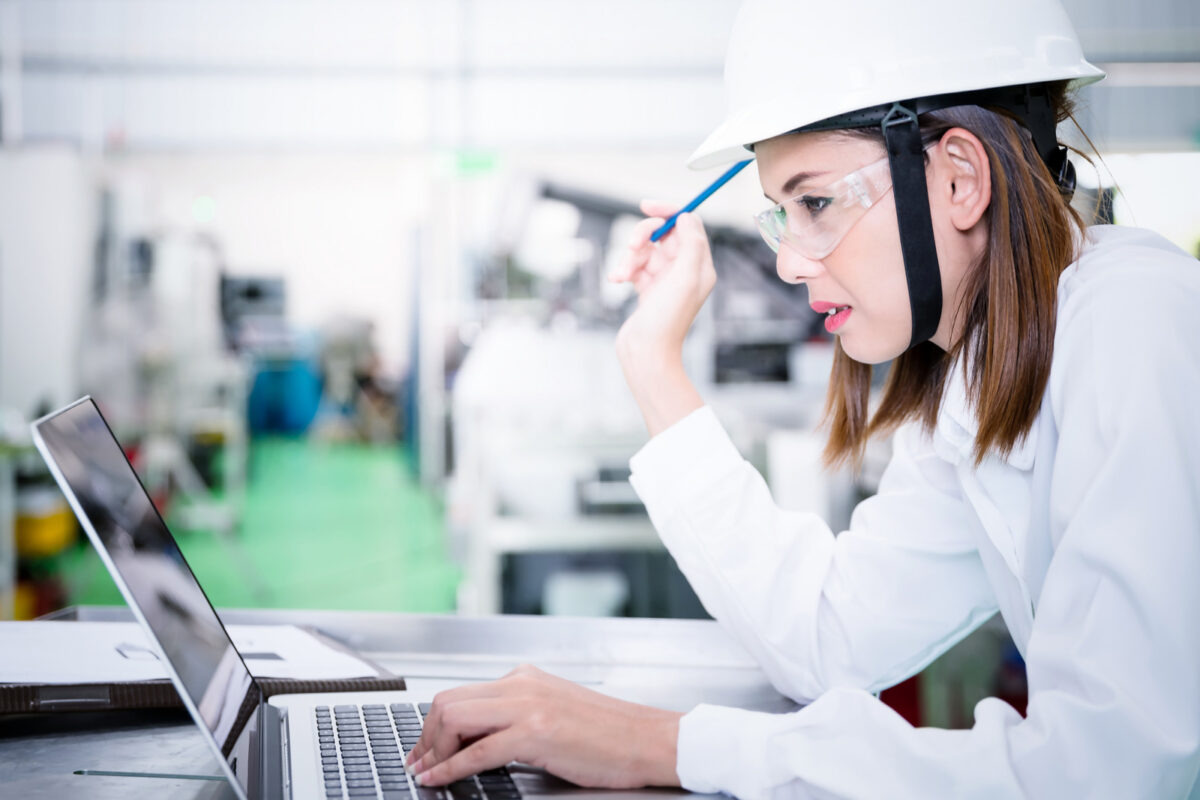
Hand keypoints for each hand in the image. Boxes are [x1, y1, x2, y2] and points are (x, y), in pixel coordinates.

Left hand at [404, 664, 682, 788]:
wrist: (648, 739)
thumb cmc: (610, 734)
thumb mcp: (555, 712)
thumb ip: (518, 714)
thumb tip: (478, 738)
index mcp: (525, 678)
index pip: (462, 693)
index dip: (434, 724)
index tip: (424, 747)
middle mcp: (521, 684)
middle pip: (449, 701)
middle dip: (425, 735)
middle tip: (418, 762)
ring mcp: (528, 705)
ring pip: (456, 718)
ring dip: (433, 750)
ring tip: (426, 772)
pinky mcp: (536, 732)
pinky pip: (478, 750)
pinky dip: (450, 767)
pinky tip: (440, 778)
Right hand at [609, 201, 716, 365]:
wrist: (646, 353)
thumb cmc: (667, 320)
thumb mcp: (684, 277)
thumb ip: (690, 244)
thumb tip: (686, 217)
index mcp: (699, 266)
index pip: (688, 225)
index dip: (669, 212)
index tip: (646, 206)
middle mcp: (684, 270)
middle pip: (663, 234)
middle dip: (643, 235)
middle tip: (632, 246)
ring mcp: (664, 279)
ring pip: (644, 250)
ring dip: (629, 257)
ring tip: (622, 274)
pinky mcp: (646, 288)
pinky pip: (633, 266)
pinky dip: (624, 269)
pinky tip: (617, 280)